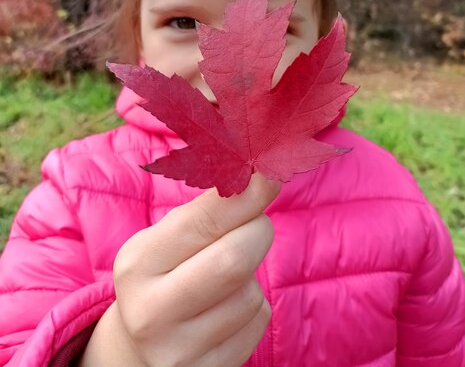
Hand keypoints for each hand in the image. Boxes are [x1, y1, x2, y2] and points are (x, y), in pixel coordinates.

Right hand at [79, 174, 279, 366]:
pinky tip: (227, 308)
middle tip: (257, 222)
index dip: (244, 196)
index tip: (269, 175)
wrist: (140, 348)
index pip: (204, 222)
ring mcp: (180, 352)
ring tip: (225, 276)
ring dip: (252, 274)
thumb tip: (261, 177)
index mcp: (137, 263)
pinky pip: (257, 322)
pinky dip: (253, 305)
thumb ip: (208, 211)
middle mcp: (151, 311)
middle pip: (234, 260)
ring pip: (250, 293)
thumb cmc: (163, 275)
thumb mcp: (167, 239)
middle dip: (258, 231)